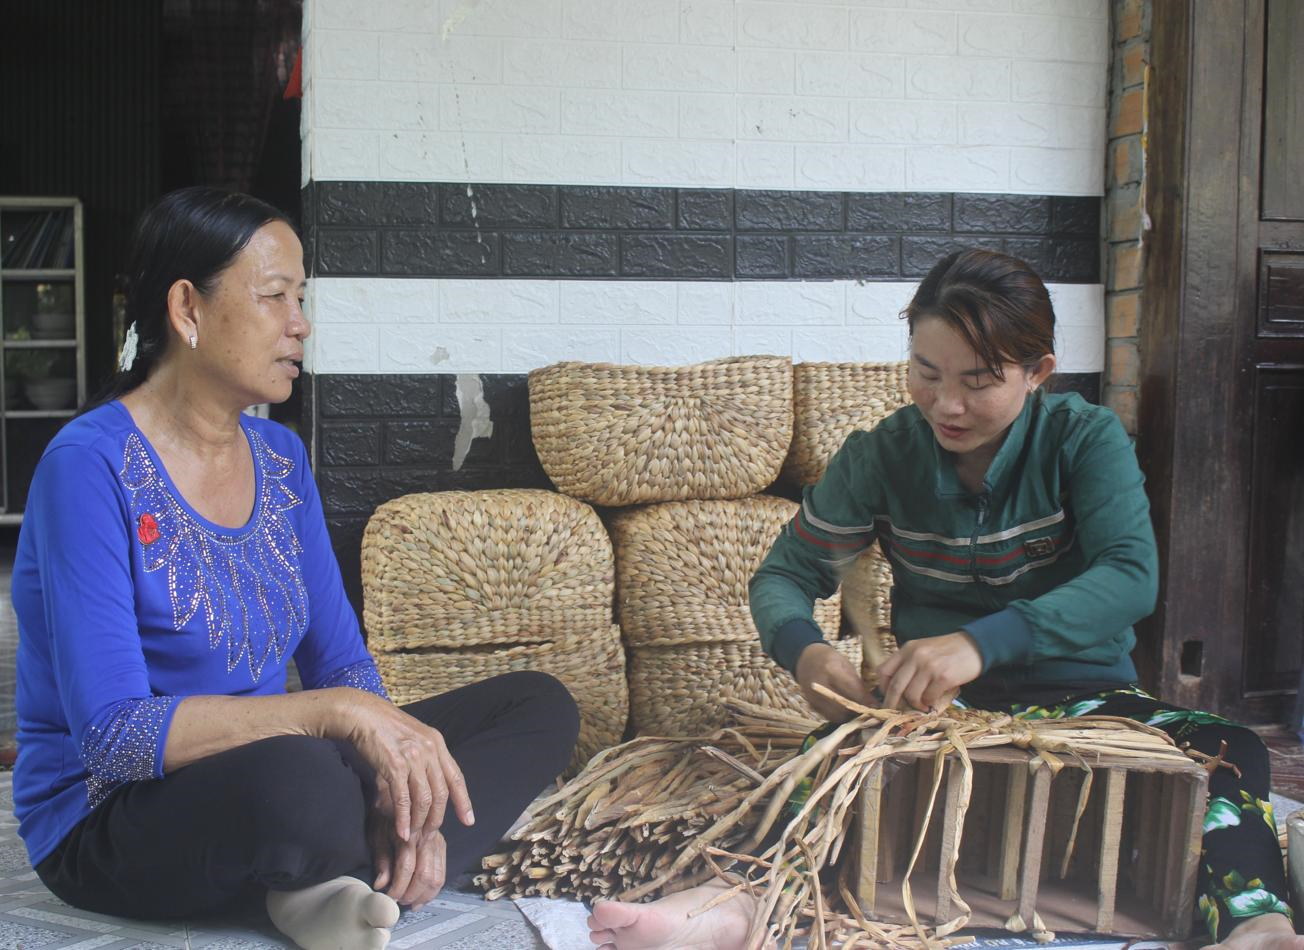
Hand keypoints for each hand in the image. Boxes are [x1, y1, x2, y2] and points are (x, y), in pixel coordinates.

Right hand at [335, 690, 473, 843]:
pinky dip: (404, 819)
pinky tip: (402, 832)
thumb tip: (431, 783)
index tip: (469, 820)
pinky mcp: (394, 765)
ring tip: (415, 837)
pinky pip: (403, 799)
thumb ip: (426, 757)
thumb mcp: (414, 737)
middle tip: (430, 836)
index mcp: (437, 743)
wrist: (362, 714)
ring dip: (420, 822)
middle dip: (437, 819)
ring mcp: (413, 758)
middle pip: (441, 793)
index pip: (456, 777)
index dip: (463, 801)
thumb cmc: (385, 727)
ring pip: (424, 799)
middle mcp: (430, 750)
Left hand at [369, 811, 446, 908]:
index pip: (406, 869)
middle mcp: (426, 839)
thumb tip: (380, 884)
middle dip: (411, 894)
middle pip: (425, 876)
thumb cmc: (383, 813)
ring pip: (437, 876)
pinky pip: (442, 871)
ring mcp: (436, 841)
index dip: (397, 888)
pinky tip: (422, 895)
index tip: (388, 898)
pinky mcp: (441, 844)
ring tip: (410, 902)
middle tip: (399, 902)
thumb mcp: (376, 833)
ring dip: (424, 895)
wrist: (401, 791)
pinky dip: (434, 888)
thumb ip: (381, 860)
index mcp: (408, 835)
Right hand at [794, 643, 876, 721]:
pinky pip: (830, 717)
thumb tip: (874, 704)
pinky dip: (841, 718)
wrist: (806, 660)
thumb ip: (858, 685)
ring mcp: (814, 697)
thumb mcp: (846, 665)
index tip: (879, 708)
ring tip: (862, 715)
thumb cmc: (830, 659)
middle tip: (872, 714)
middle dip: (860, 712)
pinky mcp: (812, 705)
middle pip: (844, 707)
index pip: (853, 691)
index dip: (867, 702)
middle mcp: (820, 685)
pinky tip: (849, 714)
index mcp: (831, 669)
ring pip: (837, 716)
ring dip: (851, 718)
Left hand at [877, 632, 981, 711]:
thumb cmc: (947, 651)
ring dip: (916, 705)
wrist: (975, 645)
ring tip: (922, 705)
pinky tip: (933, 701)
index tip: (887, 696)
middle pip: (895, 686)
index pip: (884, 671)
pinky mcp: (944, 677)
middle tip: (895, 713)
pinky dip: (929, 703)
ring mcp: (930, 667)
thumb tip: (895, 689)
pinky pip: (929, 698)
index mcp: (908, 649)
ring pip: (912, 695)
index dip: (882, 687)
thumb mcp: (923, 649)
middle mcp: (916, 656)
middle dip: (892, 704)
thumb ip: (908, 663)